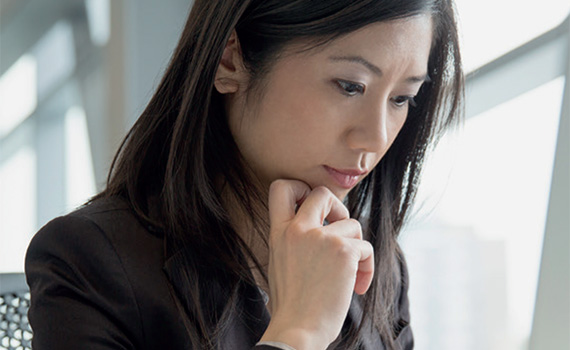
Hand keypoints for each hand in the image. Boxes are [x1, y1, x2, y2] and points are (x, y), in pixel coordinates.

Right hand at [259, 179, 373, 349]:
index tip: (311, 205)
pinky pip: (366, 247)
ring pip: (352, 225)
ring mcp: (321, 238)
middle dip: (338, 207)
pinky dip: (366, 267)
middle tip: (339, 230)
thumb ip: (296, 240)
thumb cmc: (292, 304)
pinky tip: (357, 287)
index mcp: (279, 232)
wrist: (298, 330)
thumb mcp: (281, 262)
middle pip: (322, 193)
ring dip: (356, 249)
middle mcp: (298, 229)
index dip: (300, 188)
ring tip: (348, 275)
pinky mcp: (344, 251)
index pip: (281, 187)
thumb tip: (324, 227)